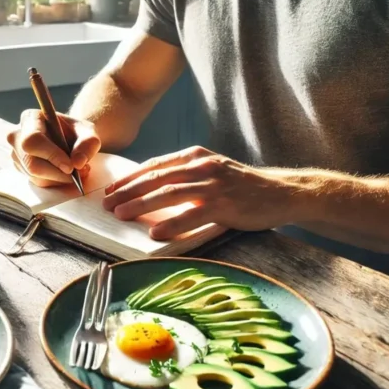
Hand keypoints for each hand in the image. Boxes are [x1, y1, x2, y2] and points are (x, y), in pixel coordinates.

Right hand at [7, 110, 101, 187]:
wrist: (69, 138)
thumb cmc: (75, 132)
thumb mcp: (88, 132)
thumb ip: (87, 143)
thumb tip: (78, 162)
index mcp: (30, 119)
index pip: (33, 140)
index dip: (51, 155)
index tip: (71, 166)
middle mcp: (17, 136)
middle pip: (31, 162)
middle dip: (57, 173)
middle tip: (78, 173)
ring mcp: (16, 154)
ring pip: (35, 176)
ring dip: (59, 178)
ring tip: (77, 171)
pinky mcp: (21, 169)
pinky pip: (37, 182)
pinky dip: (55, 182)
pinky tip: (66, 173)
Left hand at [102, 146, 300, 238]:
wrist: (281, 191)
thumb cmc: (243, 185)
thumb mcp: (212, 170)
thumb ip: (186, 175)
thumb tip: (153, 189)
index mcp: (196, 156)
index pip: (155, 165)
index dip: (130, 178)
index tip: (112, 189)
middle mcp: (202, 166)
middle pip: (156, 178)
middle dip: (128, 191)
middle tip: (107, 204)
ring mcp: (213, 184)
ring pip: (168, 194)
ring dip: (141, 205)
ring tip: (121, 215)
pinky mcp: (224, 205)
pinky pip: (192, 215)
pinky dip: (171, 224)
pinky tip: (155, 233)